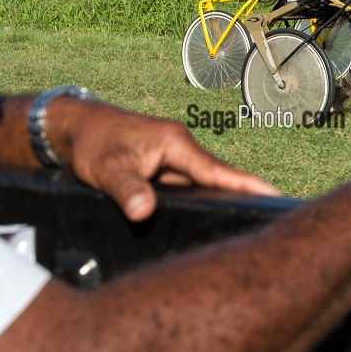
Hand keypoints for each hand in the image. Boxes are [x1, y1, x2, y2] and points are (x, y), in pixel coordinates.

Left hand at [49, 98, 279, 220]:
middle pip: (218, 179)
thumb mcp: (107, 168)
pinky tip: (212, 220)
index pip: (217, 171)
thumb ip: (126, 190)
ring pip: (204, 186)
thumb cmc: (93, 142)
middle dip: (245, 195)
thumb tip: (143, 213)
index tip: (274, 195)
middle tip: (276, 217)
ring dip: (225, 200)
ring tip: (255, 223)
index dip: (246, 185)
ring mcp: (173, 162)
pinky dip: (203, 201)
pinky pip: (190, 189)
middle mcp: (180, 151)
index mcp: (175, 144)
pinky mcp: (164, 172)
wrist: (74, 128)